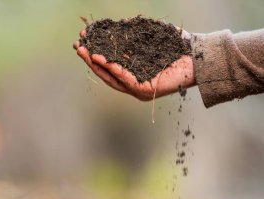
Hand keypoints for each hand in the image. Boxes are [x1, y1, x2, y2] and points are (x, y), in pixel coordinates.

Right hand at [73, 29, 195, 100]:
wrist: (201, 57)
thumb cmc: (178, 47)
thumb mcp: (150, 38)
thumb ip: (134, 37)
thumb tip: (118, 26)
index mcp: (134, 73)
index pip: (110, 65)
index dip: (95, 54)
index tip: (85, 41)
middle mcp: (134, 83)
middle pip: (107, 72)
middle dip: (90, 59)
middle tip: (78, 46)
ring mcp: (139, 89)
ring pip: (112, 77)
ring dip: (96, 64)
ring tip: (84, 52)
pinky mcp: (145, 91)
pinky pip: (124, 79)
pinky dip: (111, 68)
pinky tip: (100, 58)